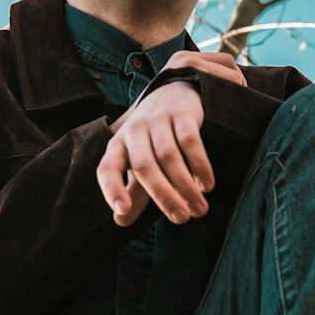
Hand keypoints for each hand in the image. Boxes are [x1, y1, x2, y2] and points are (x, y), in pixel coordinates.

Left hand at [96, 51, 245, 226]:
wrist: (172, 93)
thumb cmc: (152, 140)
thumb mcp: (139, 164)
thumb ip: (132, 192)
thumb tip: (121, 221)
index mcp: (118, 147)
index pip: (108, 169)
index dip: (112, 189)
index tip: (122, 210)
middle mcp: (134, 132)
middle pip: (144, 167)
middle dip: (164, 196)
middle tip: (181, 218)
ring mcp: (157, 120)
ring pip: (169, 156)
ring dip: (185, 186)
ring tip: (199, 209)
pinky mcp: (181, 114)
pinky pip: (190, 141)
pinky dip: (200, 165)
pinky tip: (206, 184)